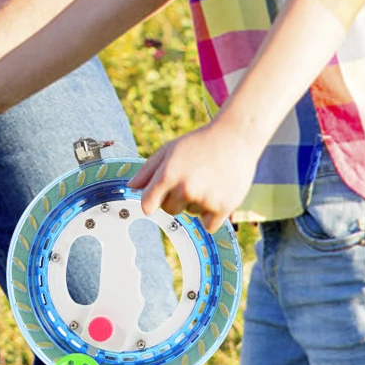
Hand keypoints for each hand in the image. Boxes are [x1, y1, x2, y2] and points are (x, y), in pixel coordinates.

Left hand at [129, 122, 255, 231]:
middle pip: (169, 210)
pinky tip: (216, 195)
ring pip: (191, 214)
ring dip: (195, 203)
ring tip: (206, 181)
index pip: (148, 204)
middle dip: (174, 199)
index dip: (149, 204)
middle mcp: (185, 188)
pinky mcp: (224, 208)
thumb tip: (130, 187)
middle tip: (187, 181)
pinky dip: (211, 216)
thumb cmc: (197, 144)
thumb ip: (148, 170)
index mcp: (168, 174)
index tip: (151, 204)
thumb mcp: (169, 150)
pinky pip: (209, 226)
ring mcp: (205, 199)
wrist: (233, 139)